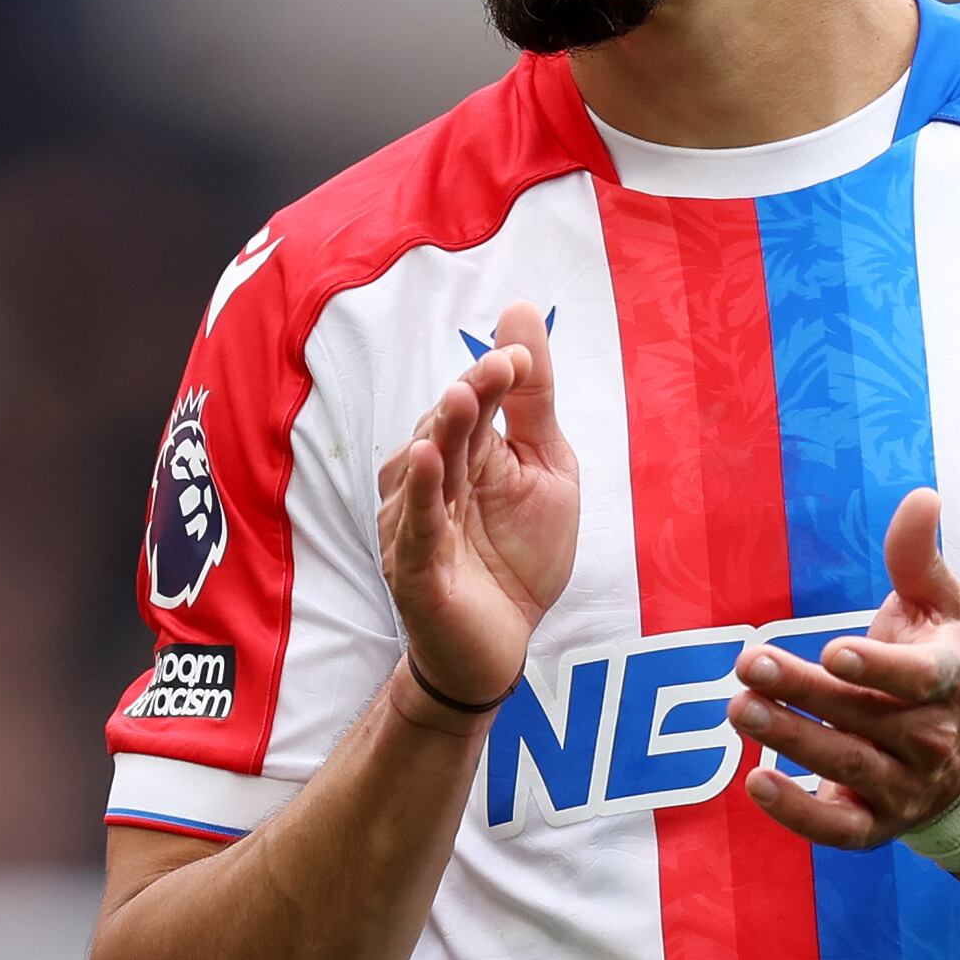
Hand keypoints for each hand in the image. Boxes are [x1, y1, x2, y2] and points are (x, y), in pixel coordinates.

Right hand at [376, 303, 577, 723]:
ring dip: (443, 433)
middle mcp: (430, 480)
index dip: (493, 377)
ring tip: (464, 398)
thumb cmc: (518, 556)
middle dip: (472, 395)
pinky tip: (427, 459)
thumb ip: (532, 400)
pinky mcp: (414, 567)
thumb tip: (521, 314)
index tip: (519, 357)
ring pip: (426, 470)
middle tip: (498, 367)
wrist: (503, 645)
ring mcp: (417, 522)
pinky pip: (416, 526)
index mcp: (464, 452)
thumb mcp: (545, 468)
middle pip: (446, 427)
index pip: (473, 401)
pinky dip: (420, 494)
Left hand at [730, 487, 959, 846]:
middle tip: (748, 664)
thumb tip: (922, 496)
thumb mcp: (936, 609)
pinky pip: (838, 832)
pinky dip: (798, 813)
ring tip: (739, 709)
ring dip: (793, 741)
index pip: (923, 680)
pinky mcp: (875, 826)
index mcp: (951, 680)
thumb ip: (918, 558)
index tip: (832, 650)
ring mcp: (906, 788)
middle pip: (867, 719)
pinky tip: (755, 782)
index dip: (879, 668)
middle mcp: (933, 739)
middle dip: (806, 692)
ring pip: (849, 768)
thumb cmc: (931, 666)